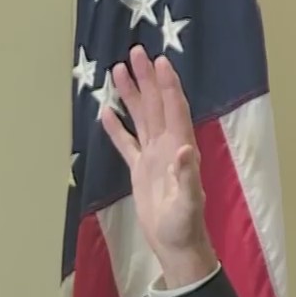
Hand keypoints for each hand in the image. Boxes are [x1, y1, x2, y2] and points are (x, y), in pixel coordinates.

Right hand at [98, 46, 216, 287]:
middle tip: (135, 52)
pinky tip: (106, 112)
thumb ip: (188, 175)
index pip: (174, 109)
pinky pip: (127, 143)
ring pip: (142, 117)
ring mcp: (153, 156)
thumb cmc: (185, 225)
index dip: (167, 85)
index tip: (159, 61)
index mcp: (180, 147)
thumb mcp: (189, 202)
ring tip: (117, 70)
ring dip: (132, 94)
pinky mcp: (140, 169)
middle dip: (147, 78)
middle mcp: (168, 145)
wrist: (176, 244)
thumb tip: (183, 149)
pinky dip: (117, 127)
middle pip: (157, 104)